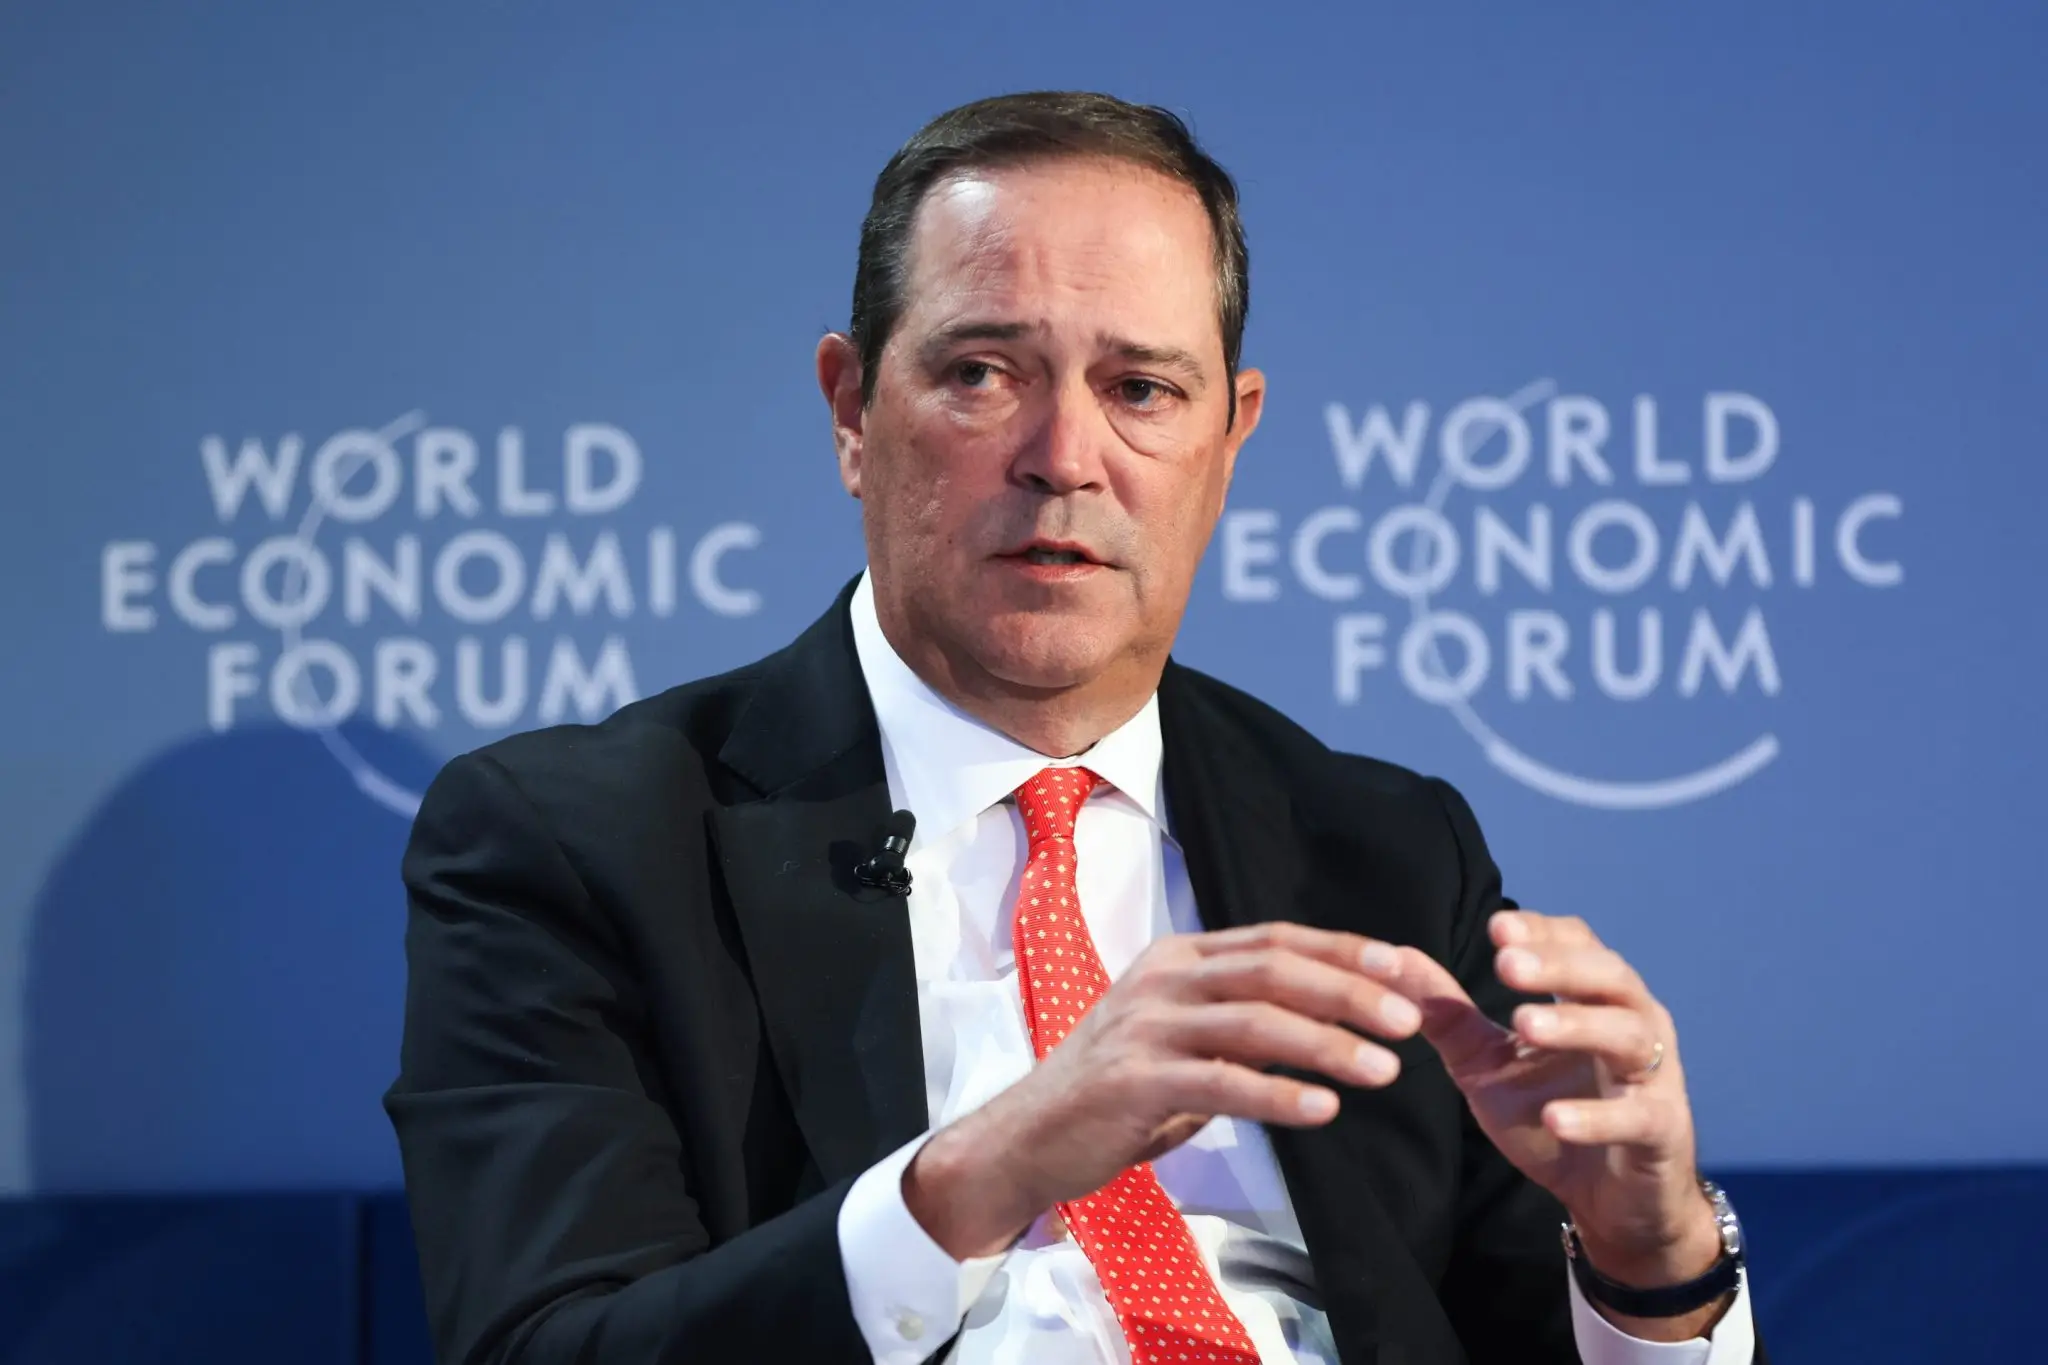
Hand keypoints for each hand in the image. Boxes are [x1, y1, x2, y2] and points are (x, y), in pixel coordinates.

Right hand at [904, 922, 1421, 1258]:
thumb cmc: (1115, 1090)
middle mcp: (1164, 978)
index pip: (1275, 938)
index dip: (1344, 949)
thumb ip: (1240, 1019)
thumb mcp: (1180, 1036)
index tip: (1405, 967)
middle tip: (1410, 1019)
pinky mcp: (1135, 1079)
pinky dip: (1277, 1095)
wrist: (1029, 1134)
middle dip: (1351, 991)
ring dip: (1329, 1044)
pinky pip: (1221, 1082)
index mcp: (1179, 957)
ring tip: (1385, 1070)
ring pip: (1255, 1021)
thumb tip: (1328, 1014)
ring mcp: (1146, 1026)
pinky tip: (1323, 1109)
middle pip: (1274, 969)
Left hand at [1359, 910, 1728, 1338]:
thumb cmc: (1551, 1114)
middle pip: (1609, 976)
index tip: (1496, 929)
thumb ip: (1449, 1014)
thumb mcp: (1488, 1063)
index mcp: (1594, 998)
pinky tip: (1554, 1118)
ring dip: (1576, 1026)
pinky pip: (1637, 1117)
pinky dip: (1596, 1117)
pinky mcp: (1661, 1132)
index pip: (1578, 944)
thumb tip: (1398, 957)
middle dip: (1558, 966)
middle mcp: (1634, 1023)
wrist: (1611, 1201)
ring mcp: (1654, 1077)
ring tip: (1523, 1025)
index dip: (1541, 933)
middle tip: (1505, 965)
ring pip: (1628, 1035)